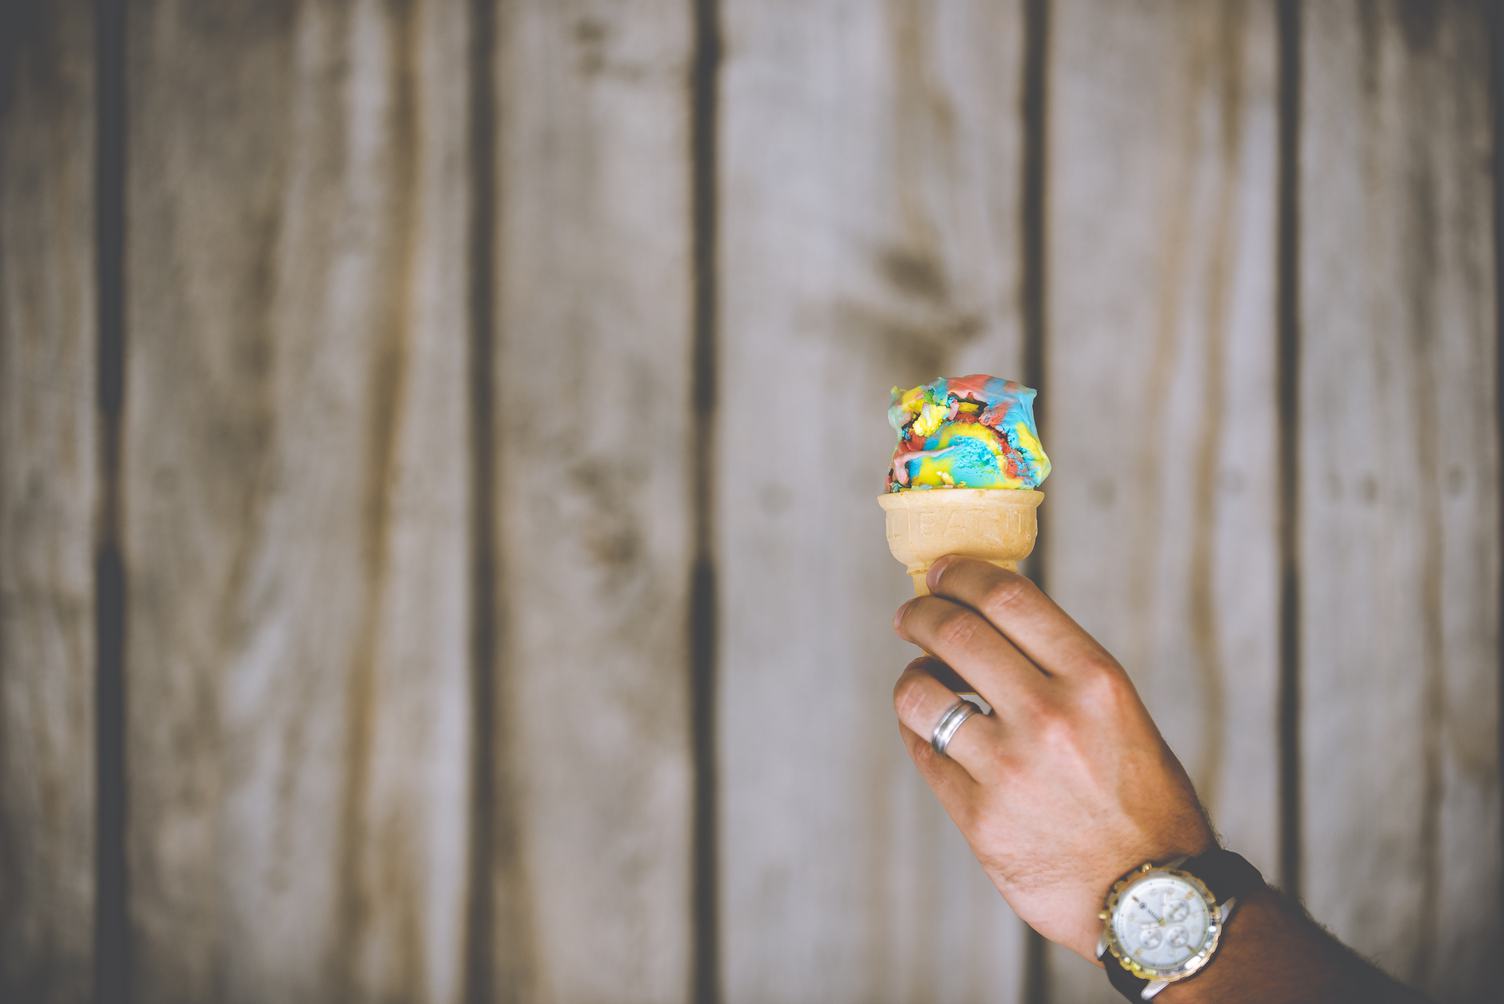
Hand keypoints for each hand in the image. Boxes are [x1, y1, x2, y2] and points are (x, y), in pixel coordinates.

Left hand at [891, 555, 1214, 961]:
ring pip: (920, 693)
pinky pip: (923, 754)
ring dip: (912, 677)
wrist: (1157, 902)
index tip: (941, 571)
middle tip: (910, 615)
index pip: (1008, 596)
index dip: (961, 574)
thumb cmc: (1140, 800)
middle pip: (954, 633)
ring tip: (923, 682)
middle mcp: (1050, 716)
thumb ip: (1058, 668)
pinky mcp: (980, 819)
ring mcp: (1010, 769)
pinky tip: (929, 732)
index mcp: (1095, 679)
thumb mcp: (1119, 714)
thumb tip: (984, 618)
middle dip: (920, 614)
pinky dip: (917, 732)